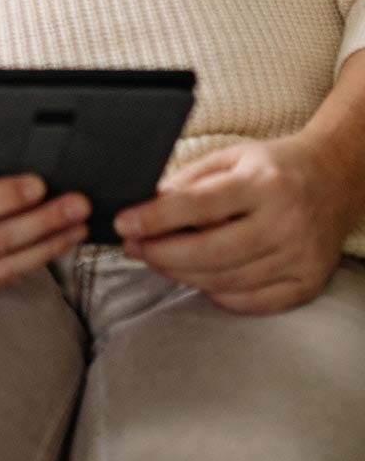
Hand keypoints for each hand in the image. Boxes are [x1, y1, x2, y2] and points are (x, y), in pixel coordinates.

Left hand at [115, 134, 352, 313]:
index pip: (199, 205)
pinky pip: (253, 302)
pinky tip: (199, 279)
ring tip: (158, 262)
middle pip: (210, 252)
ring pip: (227, 281)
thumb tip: (145, 208)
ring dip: (183, 275)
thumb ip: (189, 181)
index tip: (124, 224)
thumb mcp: (231, 157)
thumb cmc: (273, 167)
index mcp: (263, 182)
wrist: (337, 179)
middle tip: (134, 249)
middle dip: (162, 254)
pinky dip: (219, 295)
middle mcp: (285, 220)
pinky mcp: (308, 282)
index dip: (155, 219)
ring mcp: (300, 256)